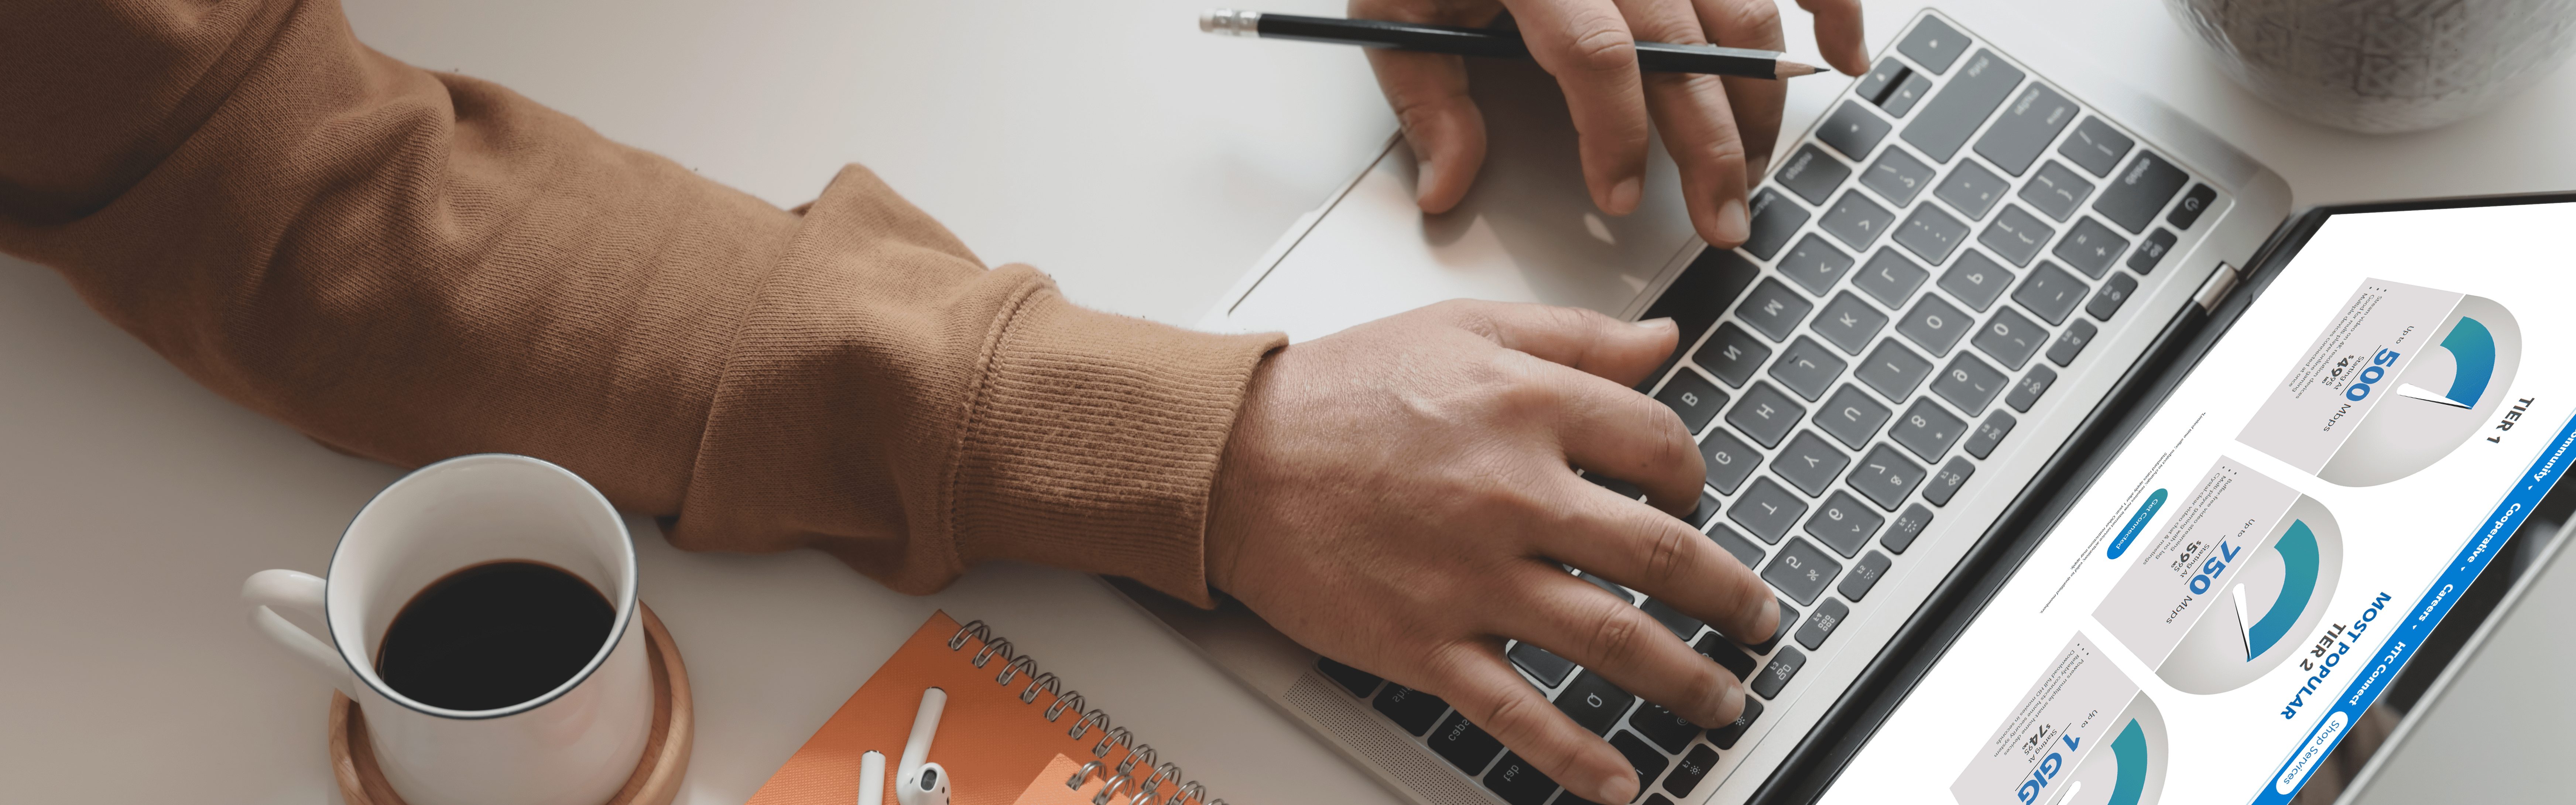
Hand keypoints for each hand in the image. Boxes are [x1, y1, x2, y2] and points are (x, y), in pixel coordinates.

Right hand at [1207, 300, 1779, 803]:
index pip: (1660, 447)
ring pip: (1612, 639)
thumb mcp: (1460, 327)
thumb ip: (1571, 337)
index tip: (1695, 499)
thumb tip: (1662, 342)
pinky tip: (1621, 779)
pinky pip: (1519, 711)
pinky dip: (1578, 755)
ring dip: (1684, 678)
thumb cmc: (1336, 392)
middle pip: (1662, 553)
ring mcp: (1471, 578)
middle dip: (1730, 596)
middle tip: (1757, 619)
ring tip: (1721, 700)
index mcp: (1526, 407)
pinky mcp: (1425, 644)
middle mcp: (1511, 494)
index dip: (1696, 476)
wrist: (1229, 457)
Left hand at [1354, 0, 1868, 248]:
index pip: (1597, 56)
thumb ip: (1427, 97)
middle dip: (1712, 149)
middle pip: (1685, 50)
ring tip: (1752, 173)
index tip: (1618, 197)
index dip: (1615, 135)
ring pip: (1741, 15)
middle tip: (1721, 221)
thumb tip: (1446, 187)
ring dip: (1759, 102)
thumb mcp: (1397, 8)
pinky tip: (1843, 55)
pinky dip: (1829, 3)